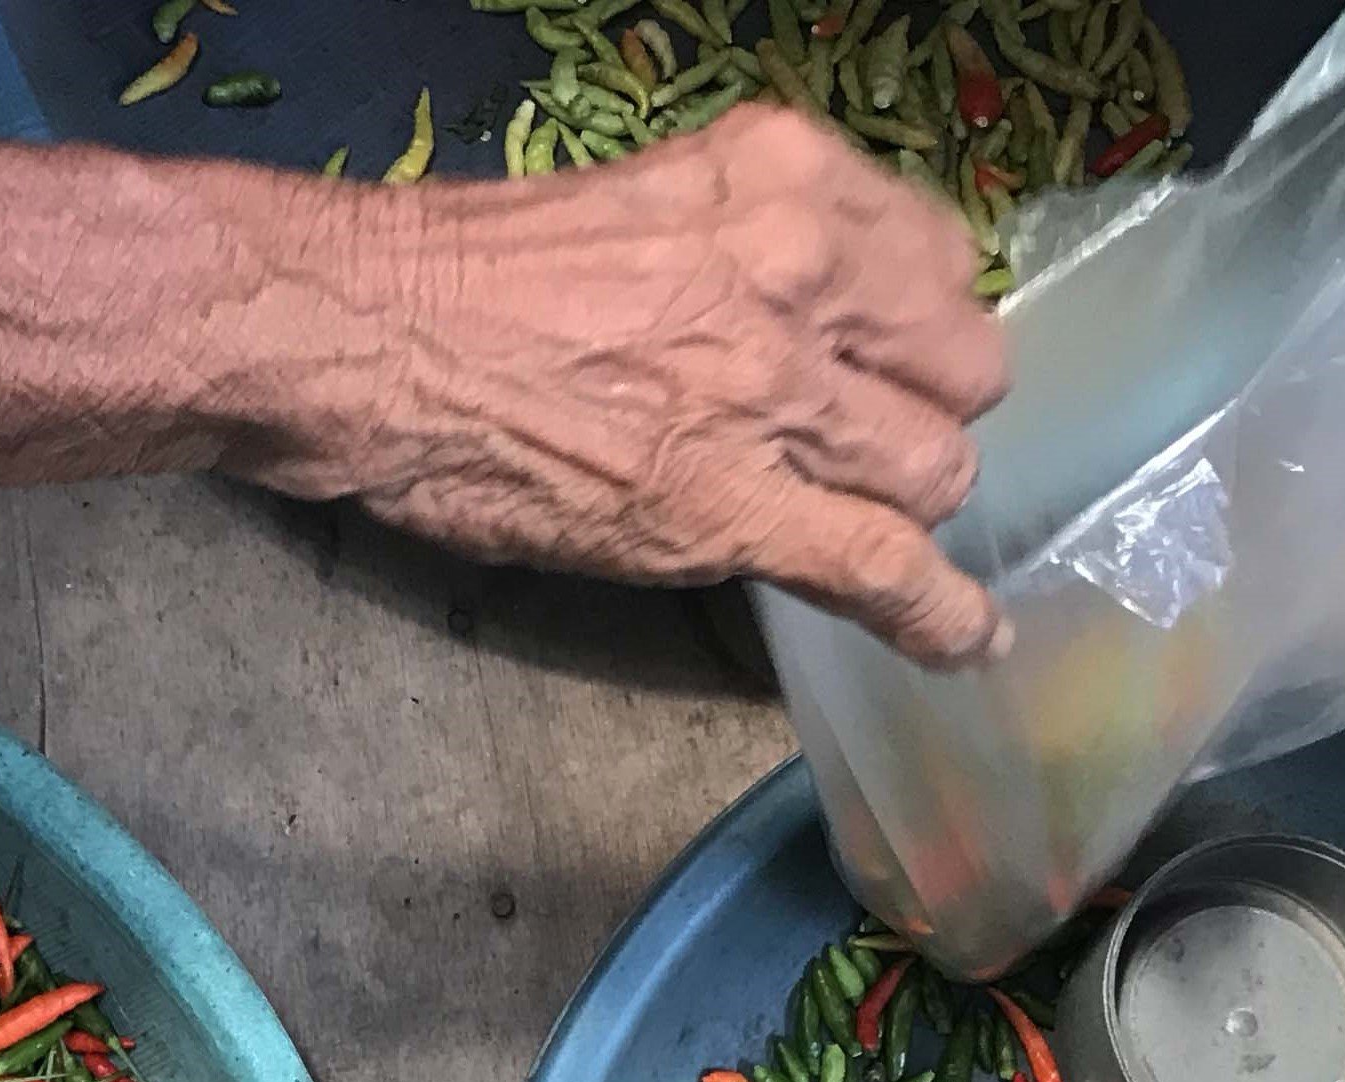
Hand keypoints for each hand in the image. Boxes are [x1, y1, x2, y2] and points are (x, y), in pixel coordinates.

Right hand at [271, 103, 1012, 666]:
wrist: (375, 335)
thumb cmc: (472, 273)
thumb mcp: (647, 204)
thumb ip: (741, 246)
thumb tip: (790, 315)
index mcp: (782, 175)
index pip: (936, 254)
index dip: (919, 324)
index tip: (887, 357)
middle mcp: (804, 268)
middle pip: (960, 363)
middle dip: (928, 410)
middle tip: (865, 441)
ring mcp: (777, 392)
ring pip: (934, 469)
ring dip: (907, 505)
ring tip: (871, 527)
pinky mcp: (736, 507)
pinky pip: (883, 569)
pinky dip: (937, 618)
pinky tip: (968, 643)